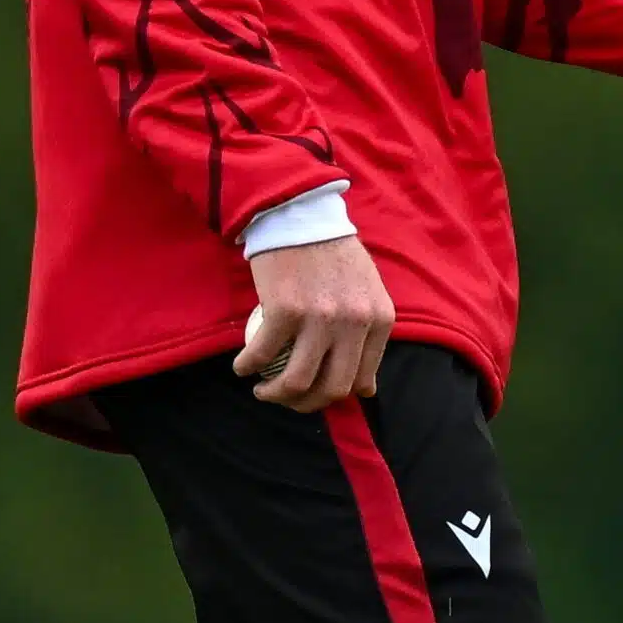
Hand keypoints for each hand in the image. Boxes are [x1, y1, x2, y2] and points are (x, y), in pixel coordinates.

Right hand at [235, 235, 395, 411]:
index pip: (362, 380)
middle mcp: (355, 322)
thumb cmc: (333, 256)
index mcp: (380, 319)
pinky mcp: (285, 310)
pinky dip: (246, 367)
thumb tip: (368, 389)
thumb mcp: (368, 293)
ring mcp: (321, 318)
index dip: (335, 396)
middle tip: (286, 398)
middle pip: (332, 389)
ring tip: (263, 388)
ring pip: (297, 383)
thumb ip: (369, 336)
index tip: (315, 392)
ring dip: (274, 395)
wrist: (303, 217)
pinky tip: (241, 366)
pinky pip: (261, 355)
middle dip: (306, 405)